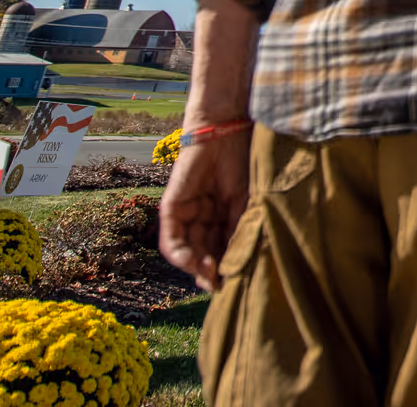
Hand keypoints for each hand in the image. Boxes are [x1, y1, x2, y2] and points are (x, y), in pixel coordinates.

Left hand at [159, 129, 250, 289]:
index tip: (235, 283)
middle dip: (211, 271)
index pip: (221, 249)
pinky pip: (170, 239)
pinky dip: (179, 254)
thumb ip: (237, 230)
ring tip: (210, 275)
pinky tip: (192, 263)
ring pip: (187, 250)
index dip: (227, 267)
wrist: (225, 132)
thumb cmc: (242, 161)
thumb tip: (235, 264)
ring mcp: (186, 213)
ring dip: (197, 266)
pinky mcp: (171, 207)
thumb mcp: (245, 202)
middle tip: (221, 284)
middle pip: (204, 253)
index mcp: (222, 216)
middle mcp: (202, 217)